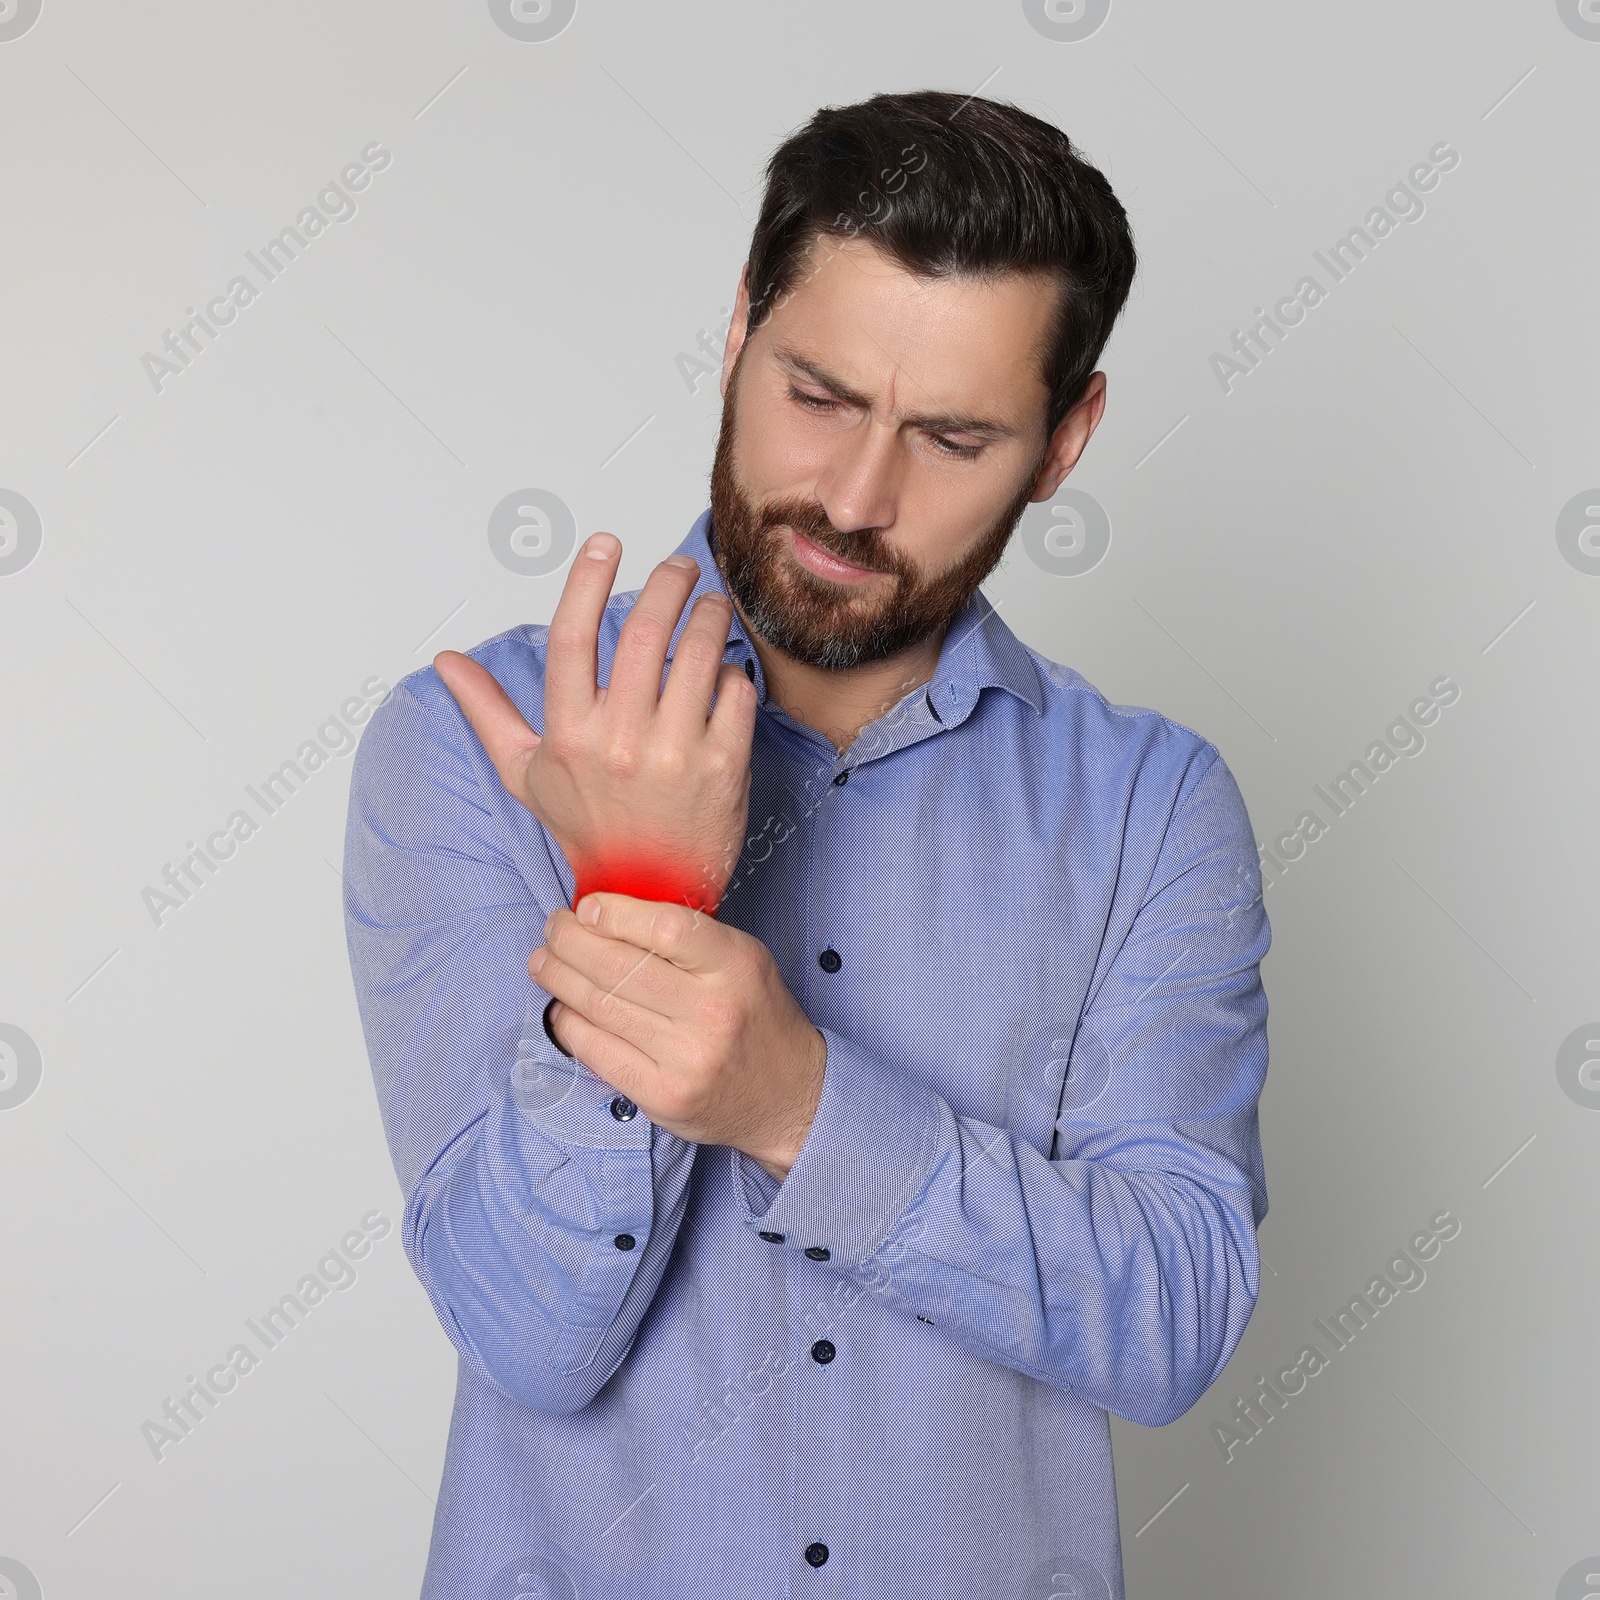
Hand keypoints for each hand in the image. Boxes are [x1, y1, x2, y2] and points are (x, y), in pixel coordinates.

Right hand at [434, 535, 756, 913]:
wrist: (647, 893)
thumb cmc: (588, 828)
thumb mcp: (527, 773)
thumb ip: (488, 713)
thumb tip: (446, 664)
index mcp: (569, 735)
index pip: (573, 637)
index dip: (587, 580)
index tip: (606, 543)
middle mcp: (620, 743)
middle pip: (644, 632)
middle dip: (666, 583)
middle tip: (677, 568)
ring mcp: (674, 755)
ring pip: (698, 653)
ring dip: (708, 615)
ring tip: (708, 606)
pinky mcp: (723, 768)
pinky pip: (735, 692)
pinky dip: (733, 670)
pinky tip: (725, 670)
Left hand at [532, 892, 825, 1179]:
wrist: (790, 1097)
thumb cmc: (756, 1015)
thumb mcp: (744, 959)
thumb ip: (689, 936)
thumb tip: (607, 911)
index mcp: (737, 966)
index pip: (665, 927)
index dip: (615, 913)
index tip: (588, 906)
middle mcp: (714, 1012)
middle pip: (620, 967)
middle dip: (571, 941)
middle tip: (554, 928)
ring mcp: (686, 1059)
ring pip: (601, 1007)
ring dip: (559, 979)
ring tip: (544, 961)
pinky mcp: (662, 1096)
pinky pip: (597, 1052)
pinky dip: (568, 1024)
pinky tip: (561, 1007)